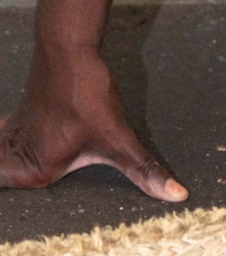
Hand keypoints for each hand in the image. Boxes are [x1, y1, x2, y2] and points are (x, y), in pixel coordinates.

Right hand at [0, 47, 187, 201]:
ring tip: (29, 162)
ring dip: (9, 166)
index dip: (9, 184)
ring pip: (4, 157)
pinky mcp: (20, 116)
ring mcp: (17, 132)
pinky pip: (3, 137)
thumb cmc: (87, 94)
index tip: (8, 205)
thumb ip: (144, 169)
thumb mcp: (119, 137)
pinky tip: (11, 141)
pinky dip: (4, 143)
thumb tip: (178, 194)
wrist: (68, 50)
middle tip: (21, 185)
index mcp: (39, 168)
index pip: (7, 187)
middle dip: (10, 178)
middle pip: (5, 176)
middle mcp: (21, 153)